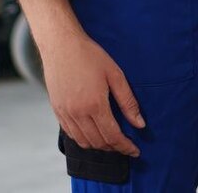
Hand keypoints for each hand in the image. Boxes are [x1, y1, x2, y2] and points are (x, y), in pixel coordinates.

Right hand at [40, 24, 143, 157]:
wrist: (61, 45)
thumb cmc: (90, 56)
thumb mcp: (115, 74)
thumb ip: (128, 102)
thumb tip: (140, 124)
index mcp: (95, 104)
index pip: (113, 136)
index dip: (126, 147)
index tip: (135, 151)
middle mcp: (78, 113)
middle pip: (99, 142)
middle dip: (115, 148)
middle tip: (126, 146)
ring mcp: (65, 113)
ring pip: (84, 141)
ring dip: (99, 146)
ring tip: (111, 141)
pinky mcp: (57, 110)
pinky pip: (71, 134)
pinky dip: (84, 139)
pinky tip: (93, 134)